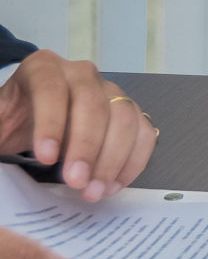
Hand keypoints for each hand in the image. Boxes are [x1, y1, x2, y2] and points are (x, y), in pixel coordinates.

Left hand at [0, 51, 156, 201]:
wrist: (26, 119)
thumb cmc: (9, 120)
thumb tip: (0, 141)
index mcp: (43, 68)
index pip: (51, 89)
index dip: (51, 124)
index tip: (45, 159)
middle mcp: (81, 74)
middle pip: (93, 104)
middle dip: (87, 146)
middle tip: (76, 182)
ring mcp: (108, 90)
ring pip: (124, 116)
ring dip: (114, 157)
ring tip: (94, 190)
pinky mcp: (127, 111)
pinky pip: (143, 131)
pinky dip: (134, 159)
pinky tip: (114, 184)